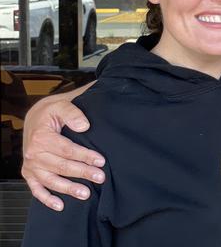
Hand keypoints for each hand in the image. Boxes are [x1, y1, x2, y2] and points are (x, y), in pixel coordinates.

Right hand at [22, 90, 105, 210]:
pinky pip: (36, 189)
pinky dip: (46, 199)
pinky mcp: (29, 173)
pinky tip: (60, 205)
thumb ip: (73, 114)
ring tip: (86, 194)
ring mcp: (31, 165)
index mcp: (42, 137)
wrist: (35, 117)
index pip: (67, 150)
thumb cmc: (51, 112)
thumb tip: (84, 126)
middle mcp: (34, 154)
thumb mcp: (62, 105)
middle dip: (82, 173)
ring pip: (51, 180)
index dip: (85, 156)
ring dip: (68, 189)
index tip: (101, 161)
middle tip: (100, 177)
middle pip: (62, 167)